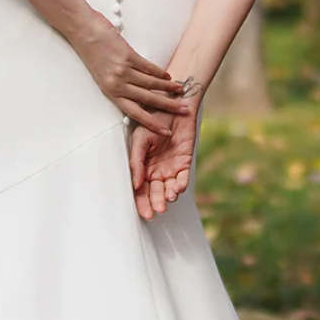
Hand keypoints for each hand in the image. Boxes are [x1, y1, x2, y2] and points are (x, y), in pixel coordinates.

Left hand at [70, 11, 190, 134]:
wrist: (83, 31)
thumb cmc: (92, 53)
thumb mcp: (103, 76)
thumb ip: (119, 86)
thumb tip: (137, 93)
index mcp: (110, 92)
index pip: (134, 113)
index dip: (151, 123)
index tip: (164, 131)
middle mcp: (117, 84)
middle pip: (148, 99)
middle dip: (168, 106)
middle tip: (182, 110)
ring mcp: (123, 70)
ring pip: (151, 83)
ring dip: (168, 88)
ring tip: (180, 91)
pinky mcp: (128, 55)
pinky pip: (148, 67)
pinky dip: (159, 72)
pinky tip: (167, 76)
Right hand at [129, 97, 199, 219]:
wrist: (174, 106)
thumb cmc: (154, 119)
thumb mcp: (140, 139)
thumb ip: (137, 161)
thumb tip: (135, 184)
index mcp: (142, 166)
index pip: (140, 189)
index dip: (141, 202)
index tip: (144, 213)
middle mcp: (155, 170)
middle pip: (154, 192)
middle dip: (155, 203)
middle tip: (156, 212)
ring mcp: (170, 168)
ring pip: (169, 189)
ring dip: (168, 196)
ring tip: (167, 199)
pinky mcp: (184, 163)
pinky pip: (183, 178)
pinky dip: (181, 185)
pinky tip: (177, 189)